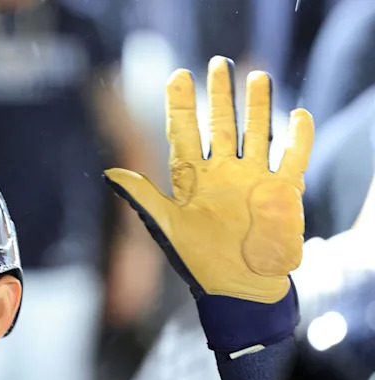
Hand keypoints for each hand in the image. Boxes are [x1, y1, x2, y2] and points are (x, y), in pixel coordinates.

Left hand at [104, 56, 314, 303]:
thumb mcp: (166, 226)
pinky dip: (297, 138)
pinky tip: (297, 115)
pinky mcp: (281, 193)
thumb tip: (109, 173)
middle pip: (221, 124)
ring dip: (258, 106)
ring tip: (257, 76)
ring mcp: (252, 180)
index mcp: (192, 179)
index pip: (184, 133)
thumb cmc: (198, 262)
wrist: (237, 290)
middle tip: (218, 63)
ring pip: (257, 132)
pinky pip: (292, 158)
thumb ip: (142, 196)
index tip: (176, 76)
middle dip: (219, 94)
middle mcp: (222, 173)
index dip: (181, 104)